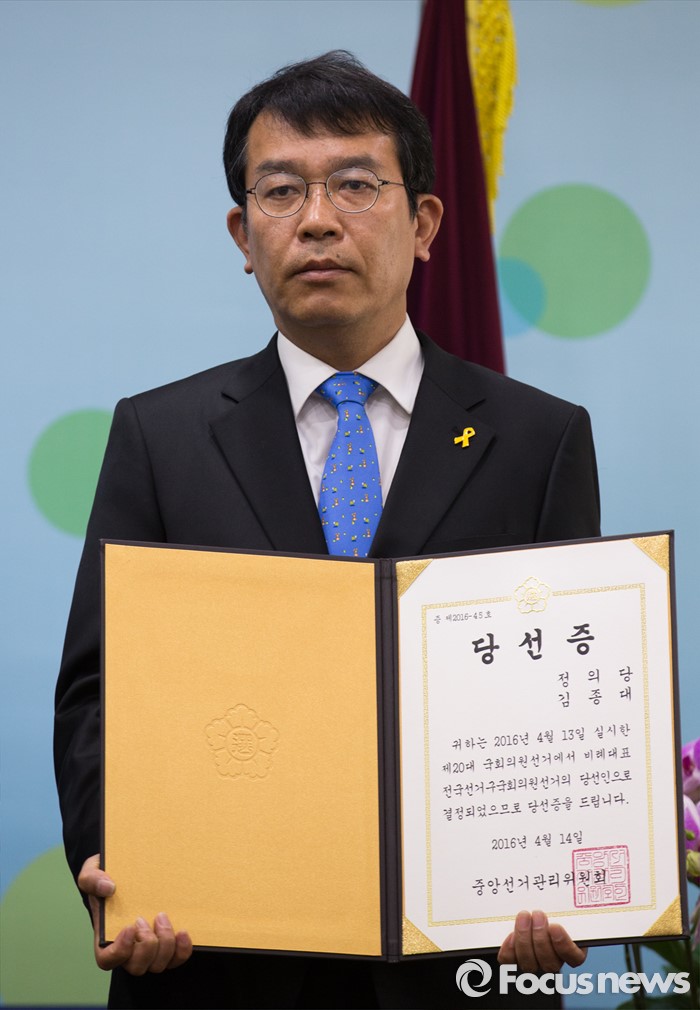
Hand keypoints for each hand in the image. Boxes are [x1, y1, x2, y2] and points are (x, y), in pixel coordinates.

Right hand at [78, 854, 192, 973]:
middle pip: (136, 967)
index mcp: (106, 935)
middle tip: (144, 918)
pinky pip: (176, 958)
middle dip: (145, 946)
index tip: (129, 926)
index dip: (119, 951)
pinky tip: (183, 931)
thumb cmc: (107, 875)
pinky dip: (182, 950)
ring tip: (162, 917)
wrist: (129, 871)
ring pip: (157, 965)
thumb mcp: (92, 871)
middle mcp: (128, 947)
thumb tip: (108, 888)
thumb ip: (92, 878)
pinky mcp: (167, 943)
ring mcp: (149, 948)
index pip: (107, 960)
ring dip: (164, 944)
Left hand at [497, 909, 586, 972]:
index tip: (555, 926)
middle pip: (550, 963)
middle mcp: (554, 961)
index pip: (574, 957)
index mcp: (573, 949)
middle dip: (541, 938)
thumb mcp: (563, 902)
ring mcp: (534, 963)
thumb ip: (566, 901)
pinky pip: (510, 962)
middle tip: (537, 914)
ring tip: (523, 916)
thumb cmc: (551, 905)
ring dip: (525, 939)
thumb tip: (572, 880)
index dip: (564, 945)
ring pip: (530, 964)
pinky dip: (509, 949)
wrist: (530, 910)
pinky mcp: (515, 960)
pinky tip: (510, 934)